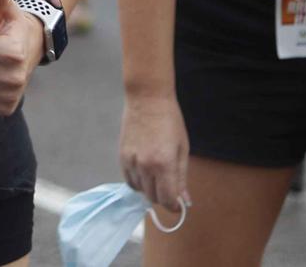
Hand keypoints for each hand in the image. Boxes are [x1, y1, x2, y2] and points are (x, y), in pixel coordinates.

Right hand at [120, 90, 190, 210]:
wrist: (147, 99)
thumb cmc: (171, 121)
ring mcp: (131, 161)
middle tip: (171, 187)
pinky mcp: (122, 156)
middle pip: (153, 197)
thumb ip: (182, 177)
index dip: (175, 206)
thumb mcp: (182, 149)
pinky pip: (129, 180)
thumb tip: (184, 200)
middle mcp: (145, 166)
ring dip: (150, 189)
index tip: (179, 205)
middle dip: (164, 197)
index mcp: (164, 164)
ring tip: (158, 175)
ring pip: (140, 190)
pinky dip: (138, 181)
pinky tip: (146, 171)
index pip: (167, 199)